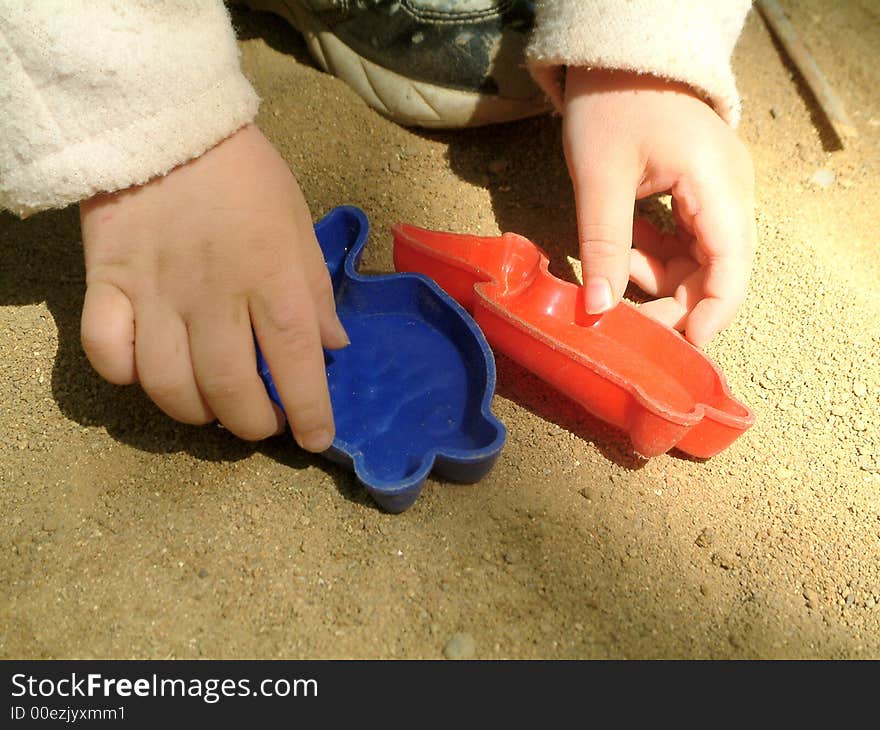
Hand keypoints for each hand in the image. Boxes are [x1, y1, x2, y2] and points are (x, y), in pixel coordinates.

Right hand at [79, 124, 347, 450]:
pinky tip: (147, 374)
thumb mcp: (299, 227)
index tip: (316, 440)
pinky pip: (106, 351)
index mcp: (271, 279)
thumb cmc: (247, 178)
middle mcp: (214, 296)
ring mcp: (155, 293)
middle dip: (251, 424)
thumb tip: (333, 349)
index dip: (308, 411)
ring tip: (211, 408)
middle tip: (261, 423)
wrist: (169, 125)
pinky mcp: (106, 283)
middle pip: (229, 388)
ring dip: (194, 412)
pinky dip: (126, 377)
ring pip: (168, 384)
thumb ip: (315, 292)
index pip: (295, 362)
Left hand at [563, 68, 756, 345]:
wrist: (620, 59)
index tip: (684, 347)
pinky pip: (688, 242)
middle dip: (676, 302)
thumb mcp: (598, 178)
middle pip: (720, 269)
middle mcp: (731, 190)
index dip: (713, 312)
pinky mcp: (701, 193)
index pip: (732, 263)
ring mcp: (719, 191)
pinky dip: (656, 257)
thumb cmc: (610, 105)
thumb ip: (602, 246)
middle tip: (625, 320)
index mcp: (716, 181)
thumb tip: (597, 310)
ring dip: (659, 278)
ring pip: (702, 260)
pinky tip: (624, 251)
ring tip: (613, 264)